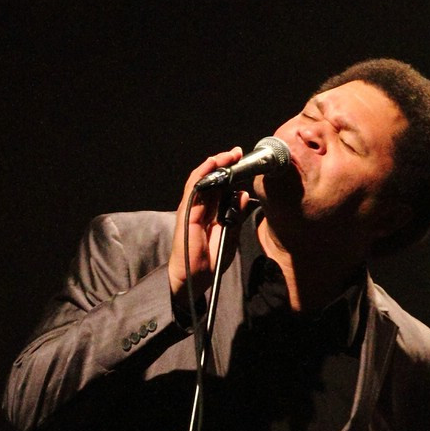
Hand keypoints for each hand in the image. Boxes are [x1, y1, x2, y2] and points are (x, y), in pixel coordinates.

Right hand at [168, 148, 250, 308]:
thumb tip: (242, 195)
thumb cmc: (209, 261)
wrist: (194, 277)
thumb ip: (236, 216)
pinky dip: (203, 173)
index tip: (242, 164)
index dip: (231, 175)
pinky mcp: (187, 211)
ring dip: (215, 164)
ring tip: (228, 155)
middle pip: (213, 181)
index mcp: (212, 214)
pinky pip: (194, 187)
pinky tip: (213, 163)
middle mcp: (202, 208)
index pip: (221, 189)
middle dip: (225, 165)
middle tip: (238, 153)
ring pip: (203, 179)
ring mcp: (193, 208)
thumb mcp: (230, 236)